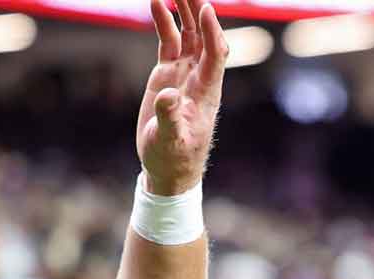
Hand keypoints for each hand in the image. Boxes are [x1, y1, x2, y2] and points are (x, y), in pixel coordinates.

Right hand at [137, 0, 227, 195]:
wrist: (168, 167)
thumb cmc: (173, 158)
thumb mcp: (169, 142)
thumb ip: (169, 117)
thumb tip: (169, 95)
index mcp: (206, 92)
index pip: (216, 55)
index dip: (214, 32)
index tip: (207, 9)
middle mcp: (199, 77)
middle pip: (205, 36)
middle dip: (199, 11)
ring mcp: (184, 73)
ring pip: (190, 34)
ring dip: (185, 10)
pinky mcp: (168, 73)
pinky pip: (170, 41)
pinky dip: (165, 22)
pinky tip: (157, 2)